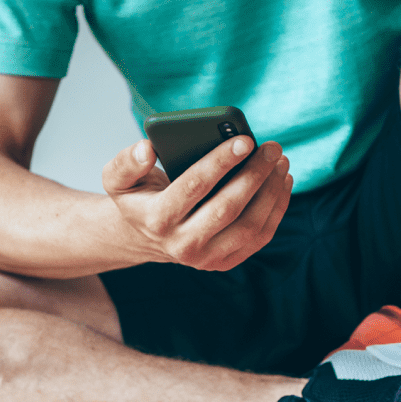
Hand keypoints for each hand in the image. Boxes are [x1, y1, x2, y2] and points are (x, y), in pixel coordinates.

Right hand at [103, 137, 292, 271]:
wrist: (148, 236)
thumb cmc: (140, 197)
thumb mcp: (118, 179)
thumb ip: (126, 161)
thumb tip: (147, 148)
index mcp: (156, 220)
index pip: (193, 186)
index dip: (221, 162)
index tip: (245, 140)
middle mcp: (181, 245)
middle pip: (228, 208)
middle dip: (254, 175)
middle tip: (272, 148)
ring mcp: (206, 258)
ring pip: (250, 225)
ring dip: (271, 191)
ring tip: (280, 162)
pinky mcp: (226, 261)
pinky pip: (260, 236)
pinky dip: (276, 207)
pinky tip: (282, 181)